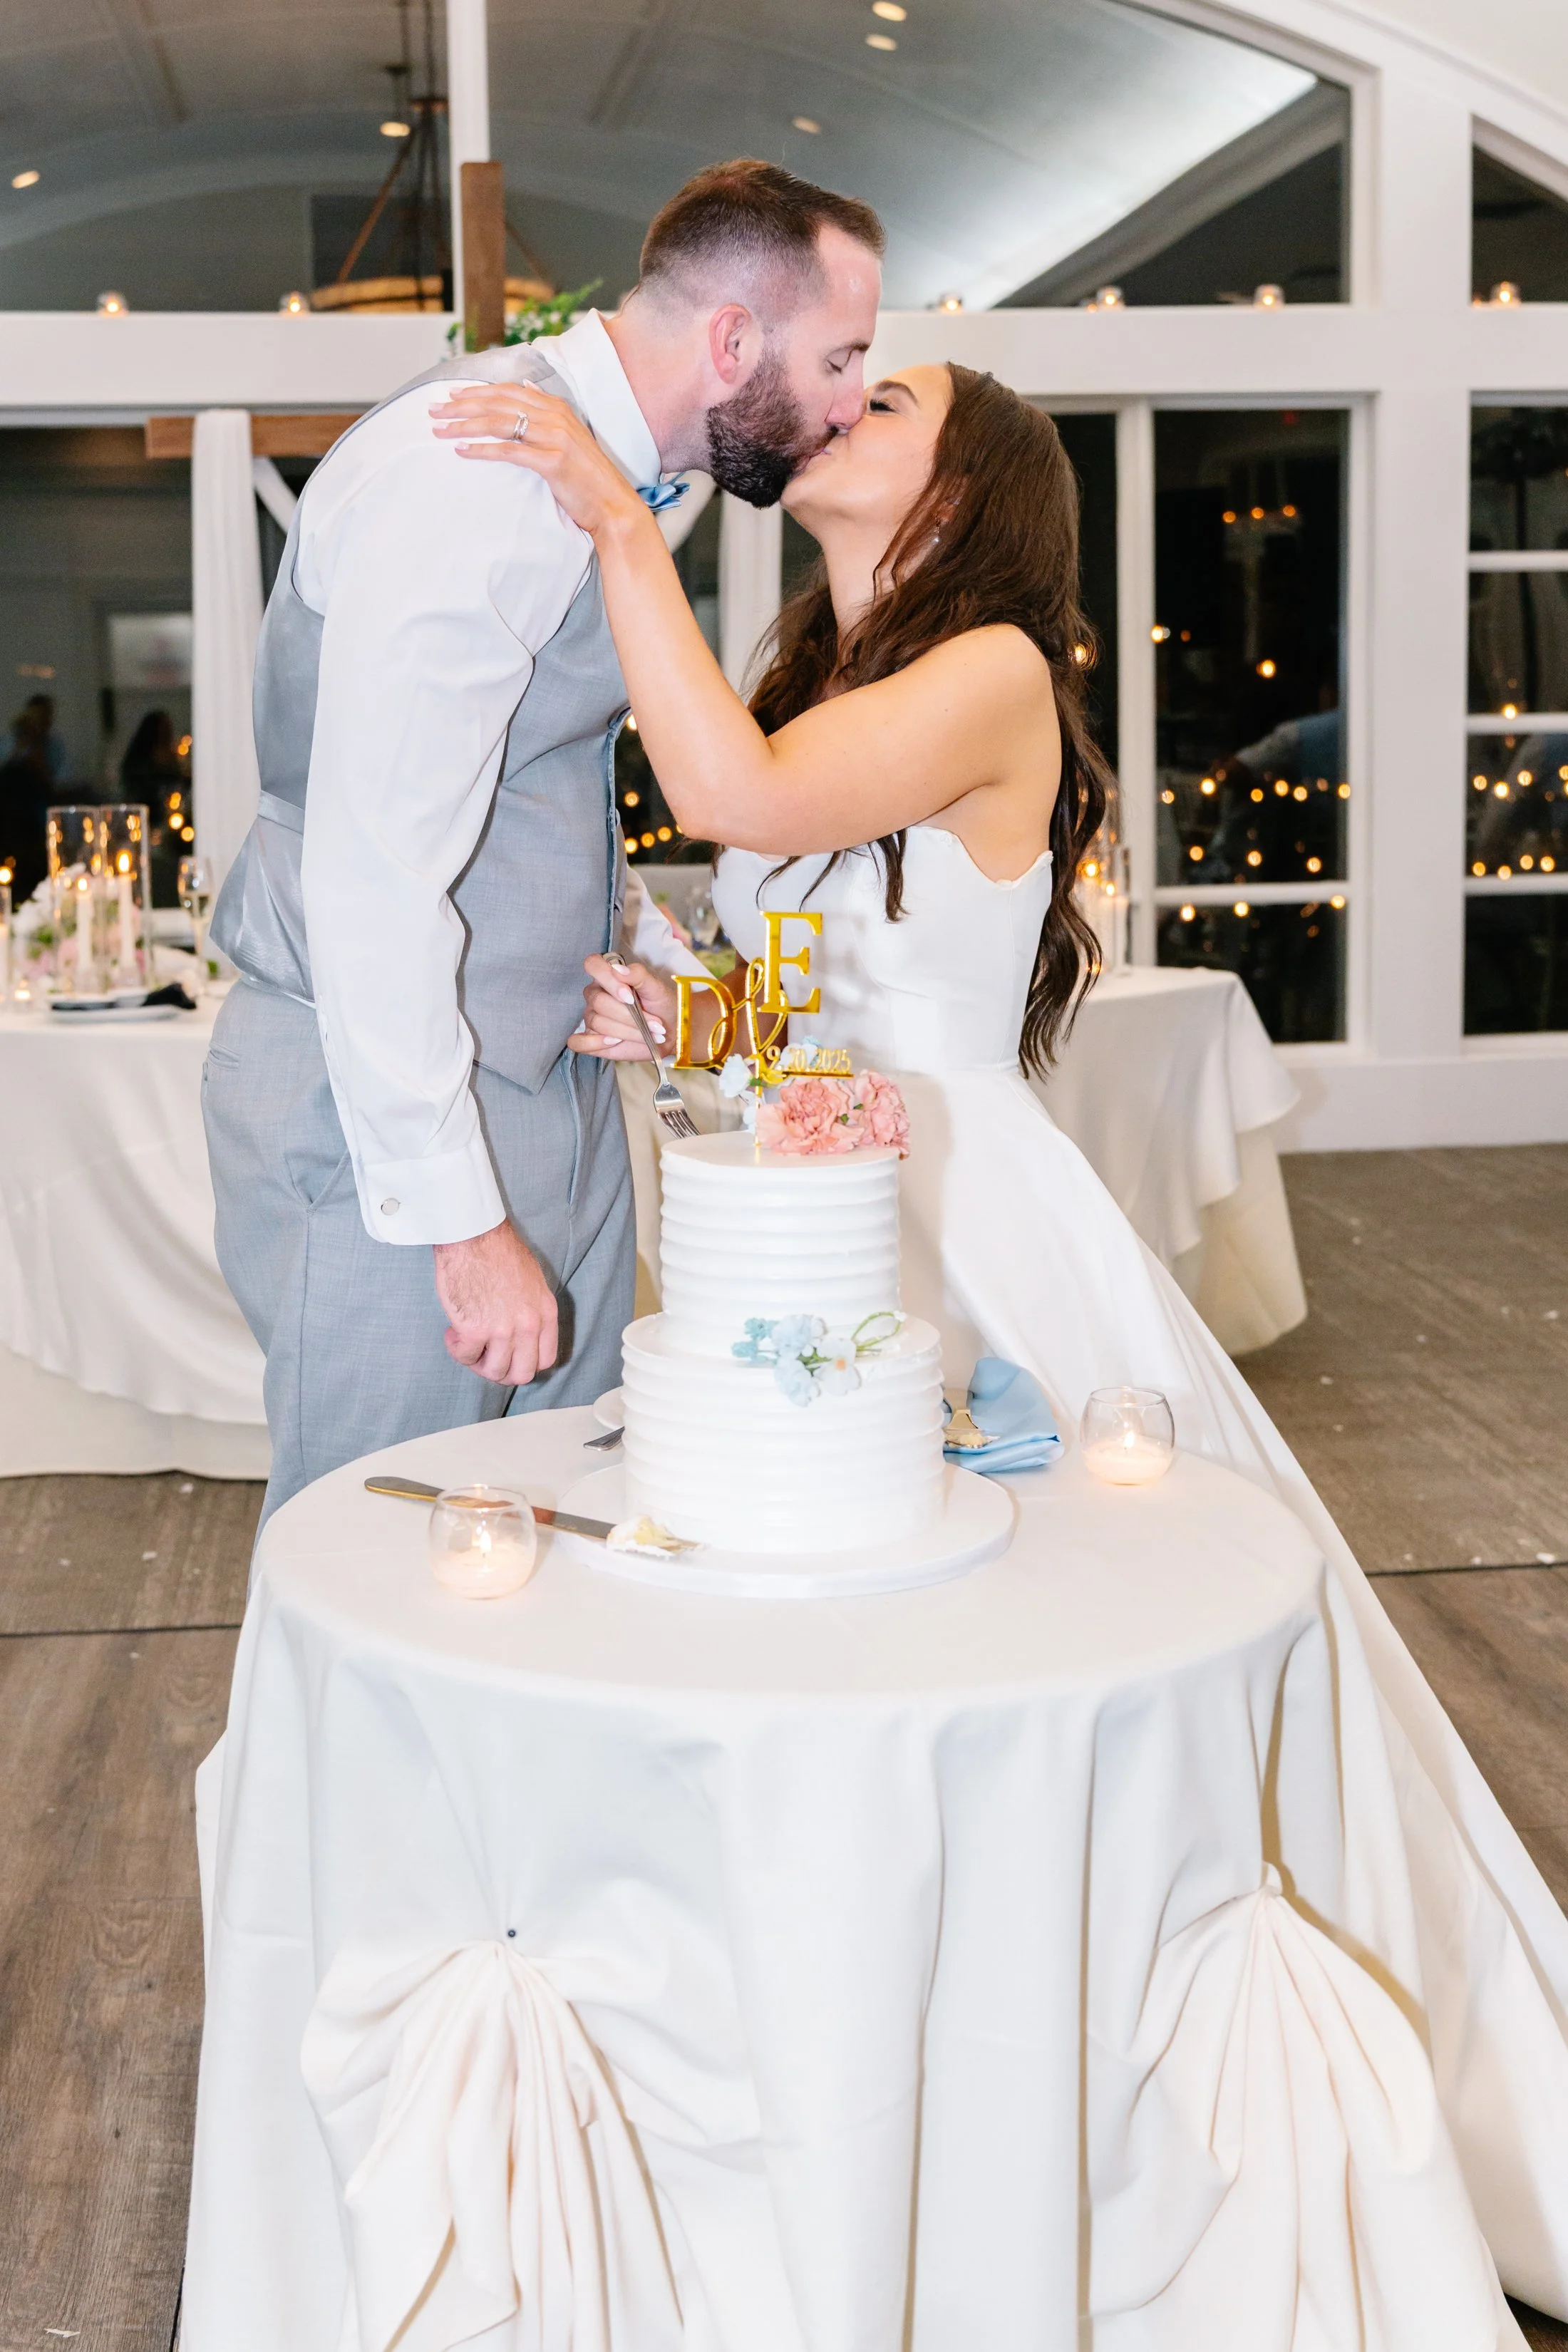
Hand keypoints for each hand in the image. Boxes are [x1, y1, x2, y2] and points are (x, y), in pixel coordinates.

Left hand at [430, 384, 650, 540]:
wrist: (612, 506)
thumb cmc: (588, 477)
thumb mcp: (571, 435)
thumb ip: (549, 411)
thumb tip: (529, 389)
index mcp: (557, 408)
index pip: (508, 391)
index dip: (477, 391)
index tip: (451, 395)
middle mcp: (555, 417)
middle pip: (498, 403)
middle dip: (461, 405)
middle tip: (433, 409)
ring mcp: (554, 437)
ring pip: (499, 423)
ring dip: (464, 425)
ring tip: (439, 430)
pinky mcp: (552, 461)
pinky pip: (508, 450)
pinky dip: (481, 449)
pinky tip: (461, 451)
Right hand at [432, 1219, 557, 1385]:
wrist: (474, 1235)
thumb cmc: (498, 1251)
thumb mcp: (532, 1282)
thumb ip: (531, 1311)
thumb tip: (521, 1336)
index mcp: (545, 1313)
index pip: (546, 1359)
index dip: (525, 1363)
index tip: (510, 1356)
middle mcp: (528, 1326)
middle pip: (521, 1374)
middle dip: (502, 1371)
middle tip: (485, 1358)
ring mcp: (502, 1330)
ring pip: (493, 1371)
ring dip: (477, 1362)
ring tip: (467, 1342)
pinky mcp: (475, 1330)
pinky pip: (466, 1356)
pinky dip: (457, 1349)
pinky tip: (452, 1333)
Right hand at [568, 954, 680, 1061]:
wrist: (669, 1031)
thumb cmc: (660, 1006)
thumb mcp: (656, 988)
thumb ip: (638, 975)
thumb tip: (619, 970)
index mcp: (608, 977)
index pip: (592, 965)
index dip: (609, 980)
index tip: (630, 997)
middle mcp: (596, 995)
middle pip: (599, 1002)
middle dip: (629, 1016)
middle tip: (654, 1024)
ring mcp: (592, 1017)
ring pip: (597, 1023)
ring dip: (626, 1032)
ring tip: (648, 1034)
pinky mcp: (591, 1039)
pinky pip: (578, 1042)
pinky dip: (595, 1043)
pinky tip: (614, 1042)